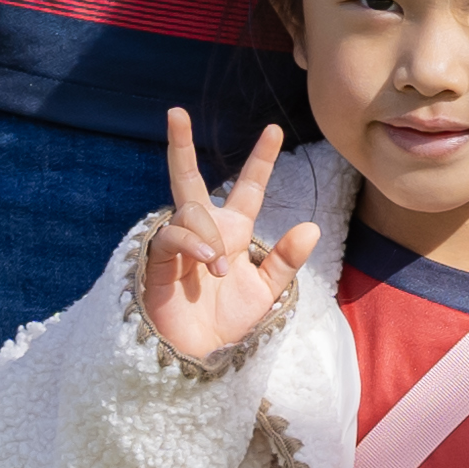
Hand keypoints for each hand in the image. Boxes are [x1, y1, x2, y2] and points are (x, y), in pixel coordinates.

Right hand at [138, 113, 320, 362]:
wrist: (198, 355)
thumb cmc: (228, 323)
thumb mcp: (266, 291)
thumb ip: (285, 259)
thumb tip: (311, 227)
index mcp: (234, 232)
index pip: (247, 188)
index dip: (260, 160)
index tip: (274, 129)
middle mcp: (205, 231)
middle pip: (189, 179)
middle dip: (180, 145)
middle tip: (176, 112)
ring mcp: (179, 244)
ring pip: (188, 212)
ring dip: (209, 236)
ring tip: (221, 269)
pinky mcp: (157, 261)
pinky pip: (171, 237)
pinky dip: (192, 244)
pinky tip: (208, 261)